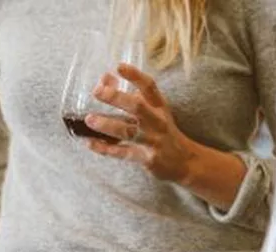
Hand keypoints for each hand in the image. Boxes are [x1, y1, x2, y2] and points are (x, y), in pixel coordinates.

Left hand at [85, 64, 196, 182]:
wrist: (185, 161)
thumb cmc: (163, 131)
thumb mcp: (154, 111)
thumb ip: (131, 95)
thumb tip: (105, 78)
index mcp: (160, 107)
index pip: (149, 87)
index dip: (135, 76)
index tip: (119, 66)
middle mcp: (157, 121)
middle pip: (137, 106)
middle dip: (116, 98)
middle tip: (97, 91)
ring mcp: (152, 140)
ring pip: (127, 131)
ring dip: (107, 125)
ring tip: (89, 119)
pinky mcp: (146, 158)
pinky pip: (122, 153)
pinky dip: (105, 149)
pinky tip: (90, 143)